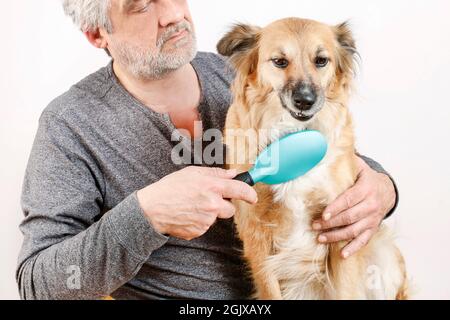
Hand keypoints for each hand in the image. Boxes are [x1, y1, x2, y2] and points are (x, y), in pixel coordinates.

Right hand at [137, 166, 257, 240]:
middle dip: (222, 205)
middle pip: (230, 209)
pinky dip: (198, 222)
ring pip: (216, 218)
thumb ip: (216, 174)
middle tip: (205, 199)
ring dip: (208, 213)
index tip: (253, 197)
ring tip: (191, 206)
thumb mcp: (193, 173)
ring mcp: (206, 220)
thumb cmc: (171, 187)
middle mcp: (213, 204)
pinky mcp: (199, 231)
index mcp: (213, 187)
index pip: (240, 190)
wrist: (152, 208)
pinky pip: (205, 226)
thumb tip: (234, 173)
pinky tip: (187, 215)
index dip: (250, 194)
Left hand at [312, 157, 395, 257]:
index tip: (323, 214)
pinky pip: (364, 240)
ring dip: (336, 236)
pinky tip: (342, 254)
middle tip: (314, 225)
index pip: (349, 199)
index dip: (336, 208)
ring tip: (320, 238)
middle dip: (330, 223)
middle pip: (350, 217)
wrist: (387, 190)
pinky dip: (353, 248)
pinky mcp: (373, 228)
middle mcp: (371, 205)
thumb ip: (345, 161)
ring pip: (354, 230)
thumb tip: (324, 151)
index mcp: (366, 188)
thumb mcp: (358, 167)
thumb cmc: (366, 178)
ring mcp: (373, 218)